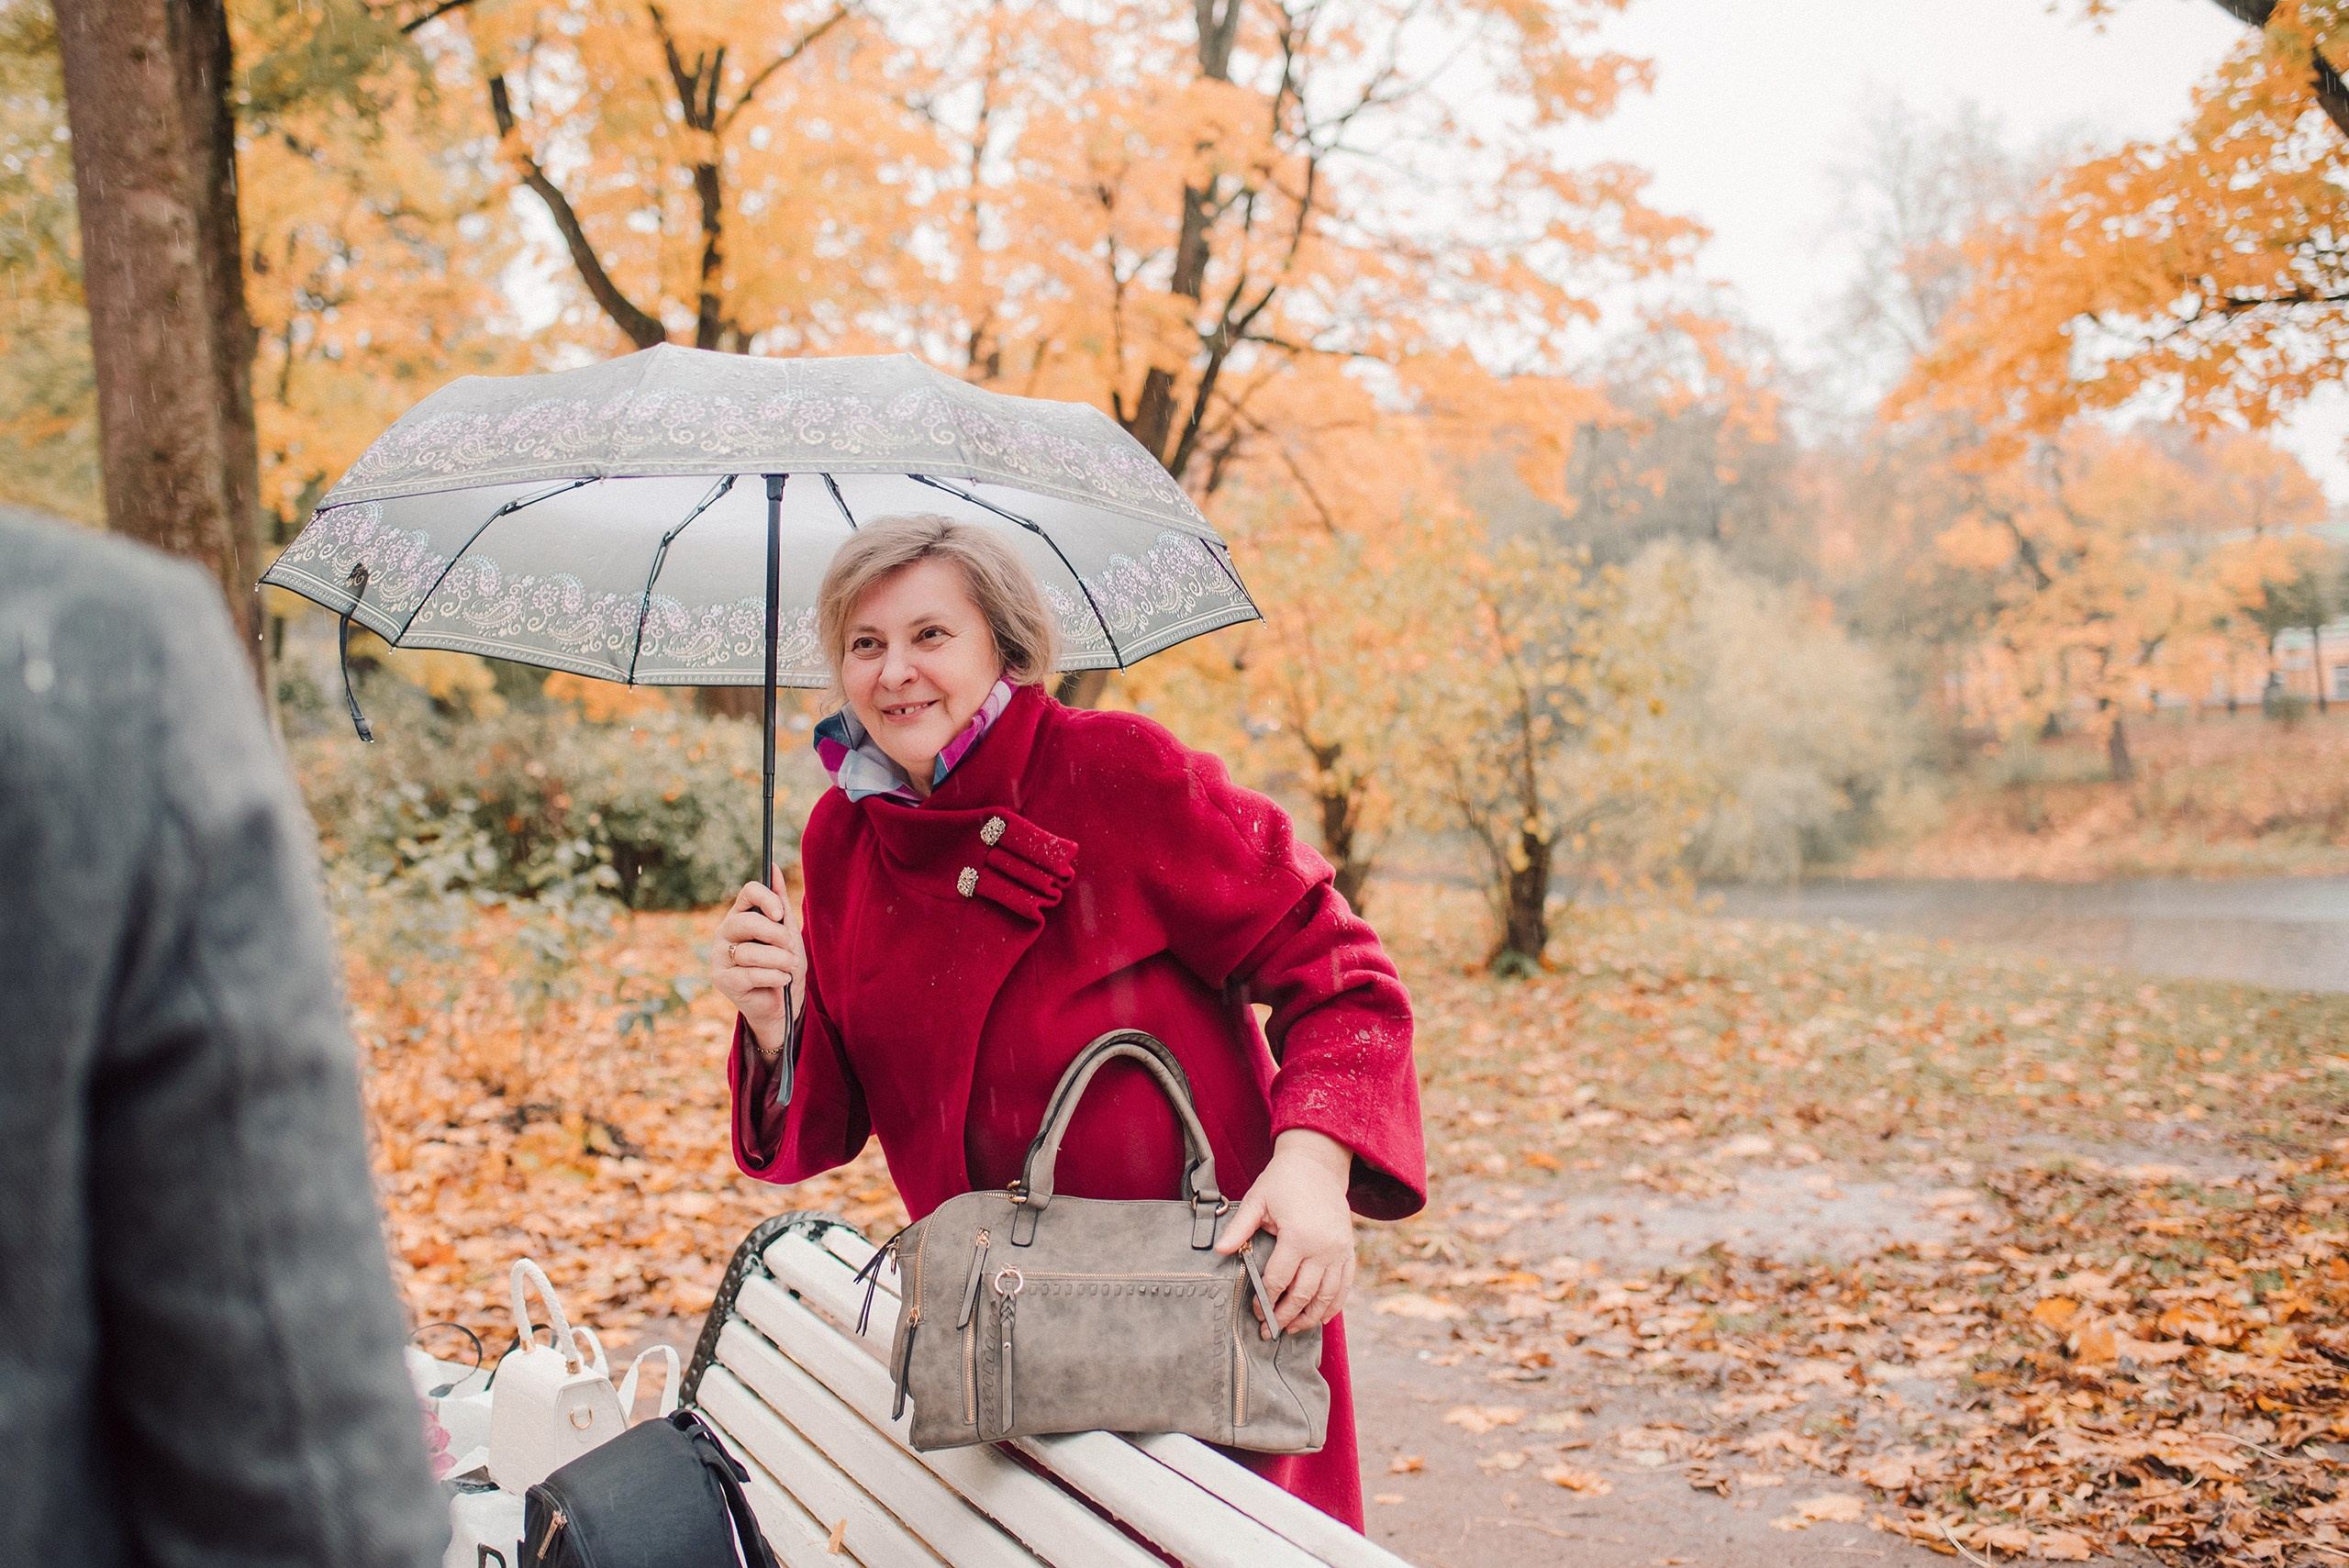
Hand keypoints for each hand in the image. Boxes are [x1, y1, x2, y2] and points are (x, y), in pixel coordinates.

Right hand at [710, 867, 803, 1060]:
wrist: (782, 1003)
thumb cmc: (783, 964)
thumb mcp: (787, 931)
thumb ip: (780, 902)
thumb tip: (774, 867)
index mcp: (740, 915)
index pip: (748, 891)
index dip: (767, 899)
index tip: (781, 915)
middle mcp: (724, 932)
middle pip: (747, 921)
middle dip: (776, 936)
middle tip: (790, 948)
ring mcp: (719, 956)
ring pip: (751, 951)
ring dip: (780, 960)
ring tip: (790, 967)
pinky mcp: (722, 980)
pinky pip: (751, 974)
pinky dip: (775, 977)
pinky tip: (782, 980)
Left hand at [1214, 1129, 1355, 1337]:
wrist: (1318, 1164)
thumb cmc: (1283, 1181)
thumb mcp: (1257, 1200)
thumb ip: (1239, 1228)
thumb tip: (1219, 1252)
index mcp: (1298, 1236)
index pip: (1279, 1279)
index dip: (1265, 1299)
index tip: (1255, 1312)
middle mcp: (1323, 1247)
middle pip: (1303, 1294)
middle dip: (1284, 1316)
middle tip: (1269, 1330)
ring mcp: (1339, 1251)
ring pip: (1326, 1296)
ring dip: (1308, 1317)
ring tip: (1292, 1330)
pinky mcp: (1348, 1250)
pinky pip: (1344, 1286)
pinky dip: (1333, 1306)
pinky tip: (1319, 1318)